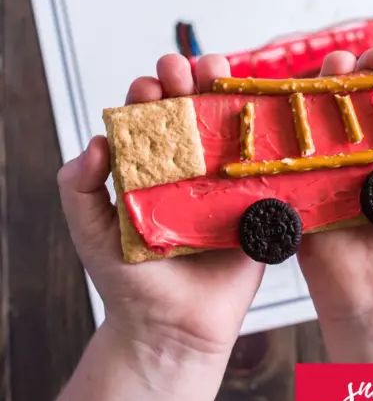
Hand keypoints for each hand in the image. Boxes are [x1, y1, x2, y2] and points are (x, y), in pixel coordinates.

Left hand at [58, 53, 263, 360]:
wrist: (173, 328)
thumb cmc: (130, 281)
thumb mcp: (90, 231)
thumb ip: (80, 188)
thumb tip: (95, 142)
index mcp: (152, 166)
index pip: (150, 117)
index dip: (150, 93)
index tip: (148, 87)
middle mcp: (191, 166)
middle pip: (191, 109)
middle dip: (186, 79)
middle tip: (181, 71)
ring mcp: (225, 180)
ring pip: (229, 123)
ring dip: (224, 90)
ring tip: (217, 71)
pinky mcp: (256, 201)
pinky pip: (265, 163)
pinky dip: (265, 131)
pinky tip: (261, 106)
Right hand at [297, 41, 372, 361]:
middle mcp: (371, 156)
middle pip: (367, 98)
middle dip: (372, 67)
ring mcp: (337, 166)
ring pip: (331, 111)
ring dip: (334, 79)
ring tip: (342, 63)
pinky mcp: (307, 183)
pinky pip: (298, 146)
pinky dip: (297, 116)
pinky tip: (303, 93)